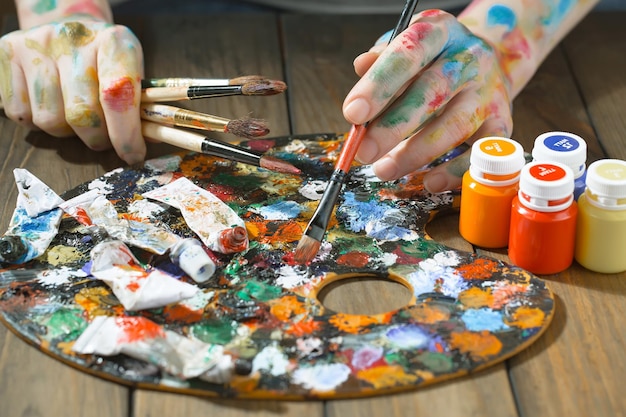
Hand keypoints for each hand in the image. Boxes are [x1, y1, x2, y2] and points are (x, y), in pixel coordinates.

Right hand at [0, 16, 145, 164]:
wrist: (69, 30)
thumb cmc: (106, 62)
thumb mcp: (133, 74)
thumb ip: (139, 107)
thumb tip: (148, 141)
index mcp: (114, 42)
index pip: (117, 95)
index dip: (125, 134)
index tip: (131, 154)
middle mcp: (74, 38)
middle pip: (82, 114)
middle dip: (97, 139)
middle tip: (103, 139)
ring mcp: (37, 44)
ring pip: (50, 120)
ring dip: (67, 134)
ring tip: (75, 120)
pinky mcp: (7, 53)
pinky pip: (21, 114)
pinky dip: (38, 125)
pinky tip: (51, 108)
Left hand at [343, 10, 512, 191]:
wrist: (490, 61)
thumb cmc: (434, 60)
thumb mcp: (409, 47)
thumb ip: (383, 59)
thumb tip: (361, 66)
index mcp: (441, 32)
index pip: (408, 54)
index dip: (379, 85)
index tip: (353, 114)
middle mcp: (470, 58)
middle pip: (432, 92)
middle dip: (393, 127)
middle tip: (364, 152)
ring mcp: (488, 91)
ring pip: (455, 126)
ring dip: (416, 154)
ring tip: (384, 169)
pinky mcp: (502, 122)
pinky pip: (480, 152)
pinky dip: (455, 171)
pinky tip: (430, 182)